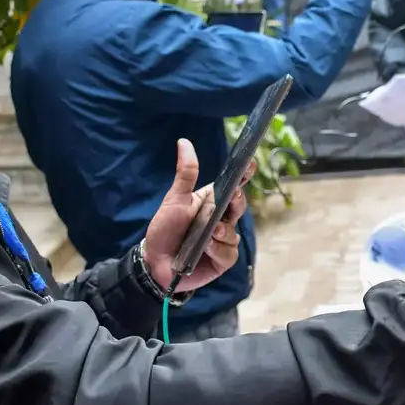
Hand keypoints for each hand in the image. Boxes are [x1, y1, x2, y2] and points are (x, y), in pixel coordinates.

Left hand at [140, 139, 254, 291]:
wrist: (154, 262)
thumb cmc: (165, 228)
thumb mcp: (175, 199)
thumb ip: (185, 173)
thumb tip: (184, 141)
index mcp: (212, 202)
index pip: (232, 187)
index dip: (244, 175)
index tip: (250, 164)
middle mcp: (221, 220)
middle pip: (239, 208)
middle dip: (238, 202)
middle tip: (232, 197)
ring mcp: (223, 241)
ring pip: (234, 233)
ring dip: (223, 232)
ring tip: (210, 233)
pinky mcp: (222, 260)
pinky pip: (229, 253)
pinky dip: (219, 250)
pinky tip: (207, 248)